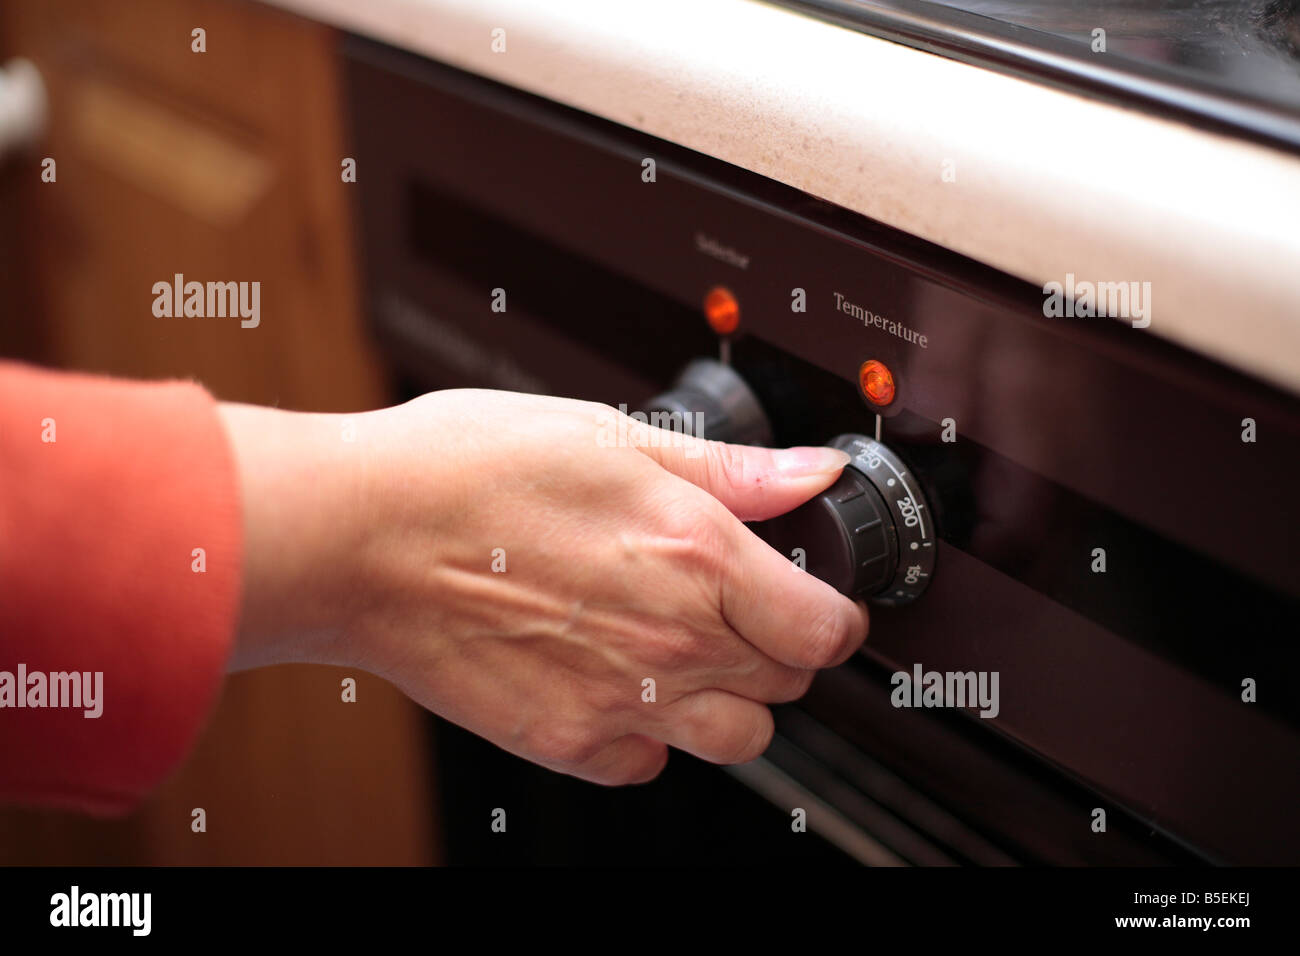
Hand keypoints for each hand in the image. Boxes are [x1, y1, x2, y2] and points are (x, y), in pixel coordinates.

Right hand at [217, 389, 868, 784]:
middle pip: (789, 685)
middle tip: (732, 606)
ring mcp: (621, 700)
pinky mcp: (566, 740)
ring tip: (679, 648)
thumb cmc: (469, 469)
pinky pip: (648, 764)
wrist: (360, 535)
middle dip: (779, 647)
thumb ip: (730, 469)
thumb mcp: (612, 435)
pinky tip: (614, 677)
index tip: (814, 599)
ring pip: (737, 739)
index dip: (834, 614)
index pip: (827, 630)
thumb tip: (812, 475)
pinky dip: (647, 733)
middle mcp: (673, 639)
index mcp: (698, 557)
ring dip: (728, 701)